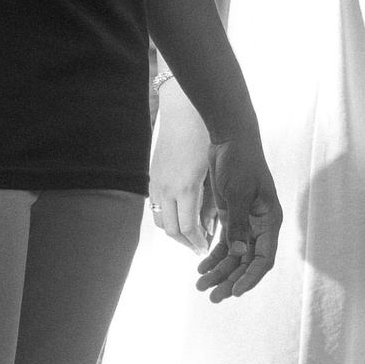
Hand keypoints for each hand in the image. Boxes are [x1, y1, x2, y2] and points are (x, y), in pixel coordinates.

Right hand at [149, 80, 213, 248]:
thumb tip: (210, 226)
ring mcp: (156, 183)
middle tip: (199, 247)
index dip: (197, 242)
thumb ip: (210, 201)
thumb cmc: (203, 140)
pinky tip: (180, 214)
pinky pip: (156, 206)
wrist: (182, 114)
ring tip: (191, 234)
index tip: (206, 249)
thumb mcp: (212, 172)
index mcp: (185, 188)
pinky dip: (167, 216)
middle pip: (172, 230)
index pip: (188, 228)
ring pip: (160, 220)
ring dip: (175, 231)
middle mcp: (166, 189)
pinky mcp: (152, 178)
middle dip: (186, 243)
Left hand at [195, 118, 281, 301]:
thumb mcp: (238, 192)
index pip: (264, 258)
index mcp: (269, 220)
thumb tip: (238, 254)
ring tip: (200, 285)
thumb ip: (238, 223)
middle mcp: (260, 225)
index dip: (250, 277)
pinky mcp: (232, 216)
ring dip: (219, 271)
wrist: (230, 137)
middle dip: (230, 280)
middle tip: (212, 296)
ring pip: (234, 255)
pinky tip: (201, 268)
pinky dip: (214, 256)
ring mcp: (246, 221)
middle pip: (247, 262)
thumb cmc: (240, 161)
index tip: (235, 292)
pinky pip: (225, 243)